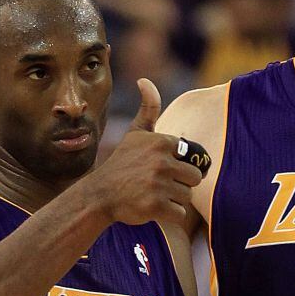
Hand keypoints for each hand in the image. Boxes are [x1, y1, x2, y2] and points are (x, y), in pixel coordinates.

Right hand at [86, 79, 202, 225]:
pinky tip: (152, 208)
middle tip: (158, 185)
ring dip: (173, 200)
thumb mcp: (135, 134)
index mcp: (162, 143)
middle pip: (194, 178)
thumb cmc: (122, 164)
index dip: (180, 166)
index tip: (161, 169)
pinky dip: (169, 216)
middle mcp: (161, 162)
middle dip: (180, 184)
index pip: (193, 159)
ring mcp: (158, 185)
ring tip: (153, 195)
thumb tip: (144, 80)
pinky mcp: (155, 206)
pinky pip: (180, 214)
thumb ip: (148, 108)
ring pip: (187, 197)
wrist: (100, 195)